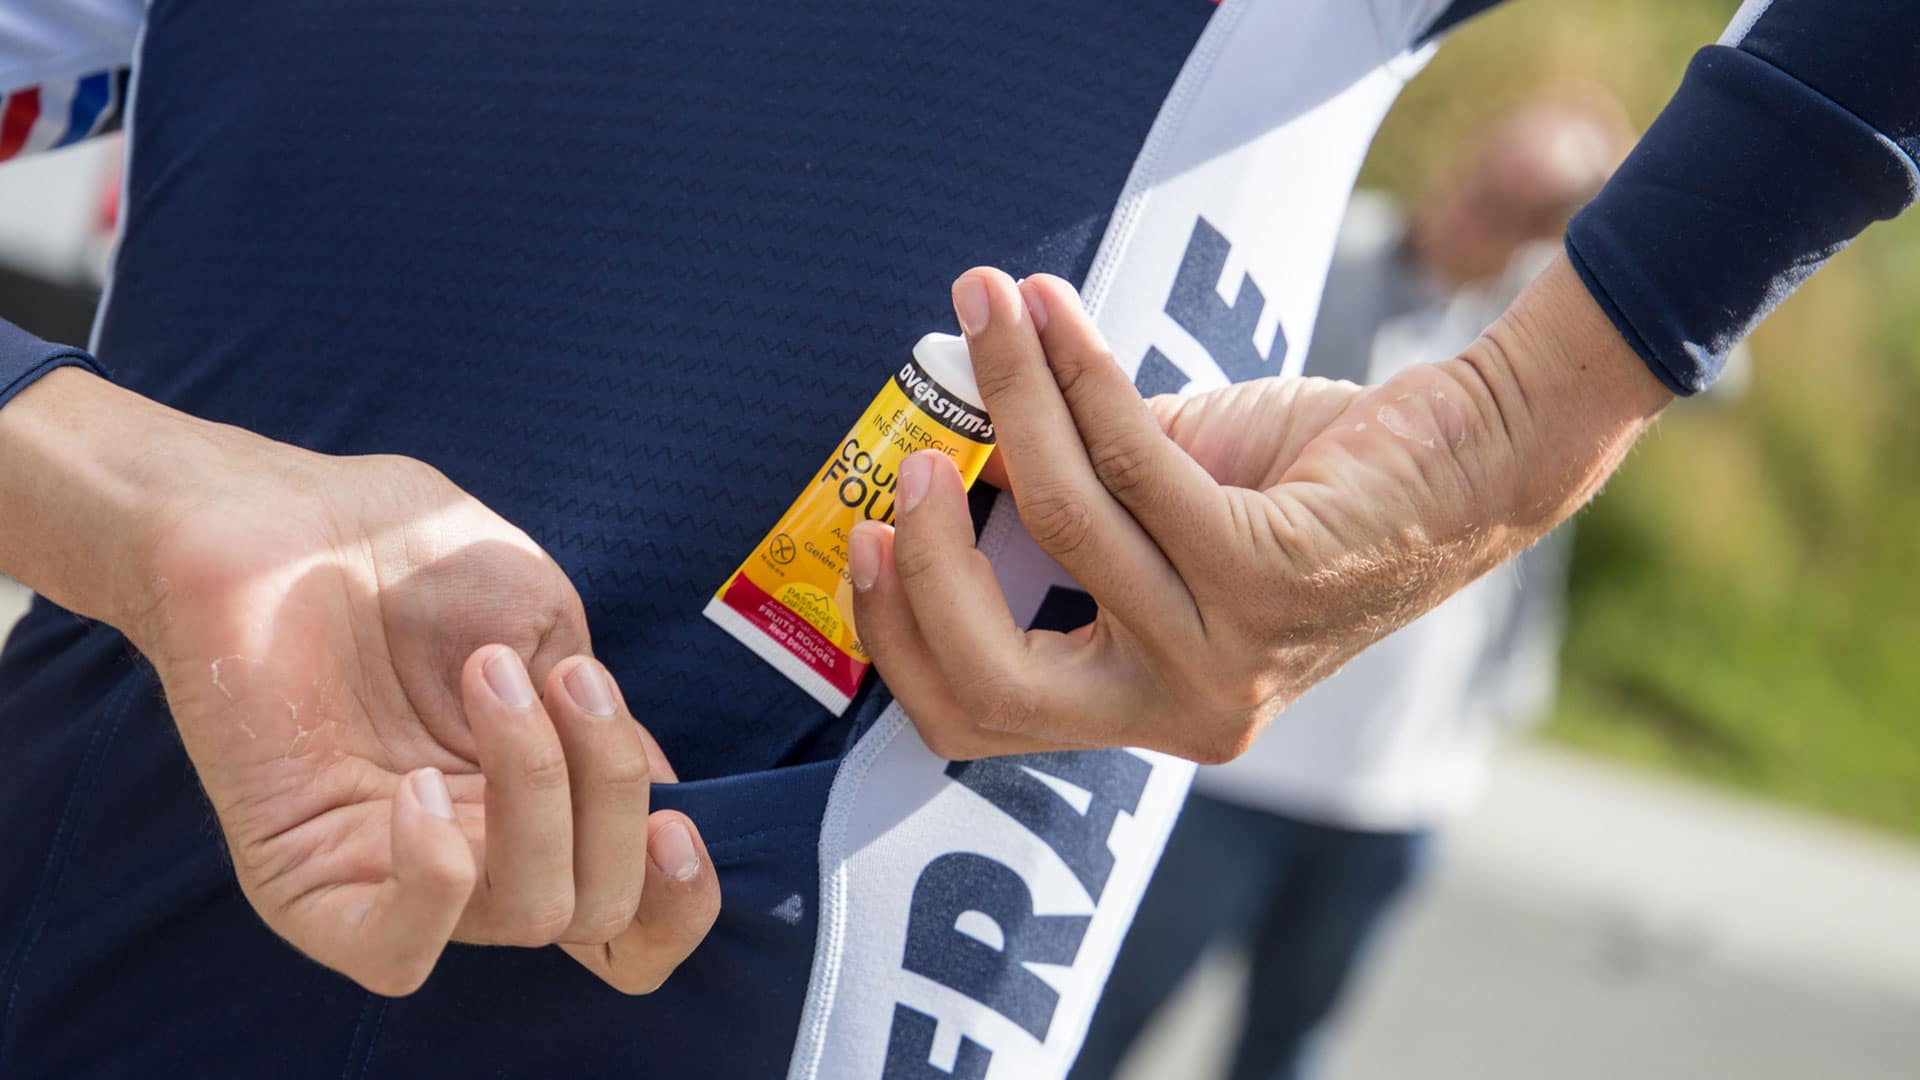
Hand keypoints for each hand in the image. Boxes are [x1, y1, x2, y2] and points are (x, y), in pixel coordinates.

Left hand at [0, 374, 719, 994]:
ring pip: (526, 915)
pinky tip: (416, 786)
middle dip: (611, 795)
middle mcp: (482, 856)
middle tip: (565, 680)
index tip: (674, 821)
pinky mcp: (308, 882)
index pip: (632, 922)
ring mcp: (396, 873)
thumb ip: (608, 729)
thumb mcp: (553, 632)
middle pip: (598, 912)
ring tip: (484, 676)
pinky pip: (395, 954)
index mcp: (546, 808)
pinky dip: (435, 879)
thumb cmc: (419, 561)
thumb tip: (660, 804)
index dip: (680, 902)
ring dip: (534, 787)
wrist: (292, 517)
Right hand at [847, 261, 1670, 760]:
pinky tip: (1048, 309)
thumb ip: (1068, 501)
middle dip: (924, 567)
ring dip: (1009, 397)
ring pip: (1061, 524)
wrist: (1475, 462)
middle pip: (993, 684)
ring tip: (987, 309)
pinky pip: (1132, 459)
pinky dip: (1076, 372)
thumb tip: (966, 426)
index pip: (981, 720)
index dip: (898, 636)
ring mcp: (1228, 652)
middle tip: (907, 462)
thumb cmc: (1314, 489)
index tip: (860, 537)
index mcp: (1149, 708)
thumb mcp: (1167, 515)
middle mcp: (1187, 709)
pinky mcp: (1267, 574)